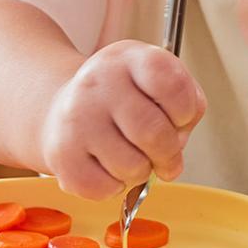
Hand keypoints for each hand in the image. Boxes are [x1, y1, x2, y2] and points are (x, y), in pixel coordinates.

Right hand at [36, 40, 205, 198]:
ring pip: (132, 167)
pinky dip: (116, 187)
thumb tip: (175, 150)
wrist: (63, 108)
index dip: (186, 111)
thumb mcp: (158, 84)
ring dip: (142, 172)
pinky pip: (105, 189)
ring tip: (132, 156)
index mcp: (130, 59)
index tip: (180, 118)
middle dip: (169, 154)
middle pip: (153, 133)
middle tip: (166, 157)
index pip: (173, 85)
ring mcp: (76, 117)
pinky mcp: (61, 154)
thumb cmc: (124, 99)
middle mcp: (99, 82)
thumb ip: (185, 108)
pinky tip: (109, 167)